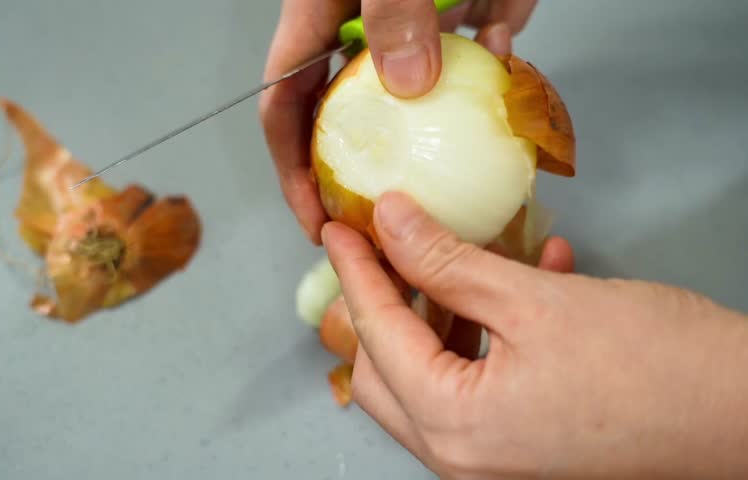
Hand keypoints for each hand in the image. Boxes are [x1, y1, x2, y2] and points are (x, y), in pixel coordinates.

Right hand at [259, 0, 537, 243]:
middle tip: (382, 229)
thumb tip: (404, 86)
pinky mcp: (474, 6)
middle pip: (343, 113)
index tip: (316, 220)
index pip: (285, 104)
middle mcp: (365, 24)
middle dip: (355, 173)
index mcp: (321, 10)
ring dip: (428, 142)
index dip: (290, 169)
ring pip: (415, 97)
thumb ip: (394, 8)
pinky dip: (492, 87)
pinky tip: (509, 113)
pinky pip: (479, 60)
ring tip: (446, 196)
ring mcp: (422, 20)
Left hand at [322, 191, 747, 478]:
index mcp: (454, 426)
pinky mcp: (524, 445)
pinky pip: (479, 382)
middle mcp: (462, 457)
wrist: (747, 416)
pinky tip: (523, 276)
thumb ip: (448, 262)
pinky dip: (488, 332)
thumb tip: (390, 222)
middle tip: (388, 244)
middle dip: (385, 300)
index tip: (339, 228)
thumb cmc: (654, 364)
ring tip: (463, 255)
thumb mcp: (535, 300)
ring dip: (441, 311)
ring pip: (431, 373)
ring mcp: (493, 459)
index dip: (356, 271)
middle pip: (387, 369)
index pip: (377, 335)